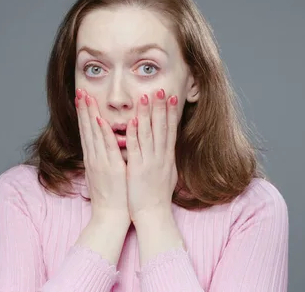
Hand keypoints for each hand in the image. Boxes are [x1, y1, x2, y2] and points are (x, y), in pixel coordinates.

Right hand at [75, 89, 129, 222]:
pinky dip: (103, 134)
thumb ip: (103, 160)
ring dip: (90, 115)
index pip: (87, 131)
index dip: (84, 114)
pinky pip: (106, 147)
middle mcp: (94, 158)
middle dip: (83, 109)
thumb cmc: (111, 197)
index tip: (82, 99)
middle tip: (80, 90)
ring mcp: (100, 162)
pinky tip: (100, 120)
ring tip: (86, 97)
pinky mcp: (110, 168)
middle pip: (86, 129)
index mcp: (93, 158)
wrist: (111, 216)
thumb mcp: (104, 174)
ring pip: (94, 134)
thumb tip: (103, 149)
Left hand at [125, 88, 179, 222]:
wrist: (153, 215)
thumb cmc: (157, 196)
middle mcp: (161, 157)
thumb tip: (169, 147)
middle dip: (161, 107)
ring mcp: (150, 162)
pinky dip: (134, 134)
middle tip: (161, 90)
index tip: (171, 97)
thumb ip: (166, 158)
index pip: (170, 130)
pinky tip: (132, 121)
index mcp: (167, 157)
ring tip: (145, 97)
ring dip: (147, 115)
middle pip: (162, 128)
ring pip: (148, 134)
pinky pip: (135, 148)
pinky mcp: (137, 169)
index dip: (171, 113)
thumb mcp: (167, 174)